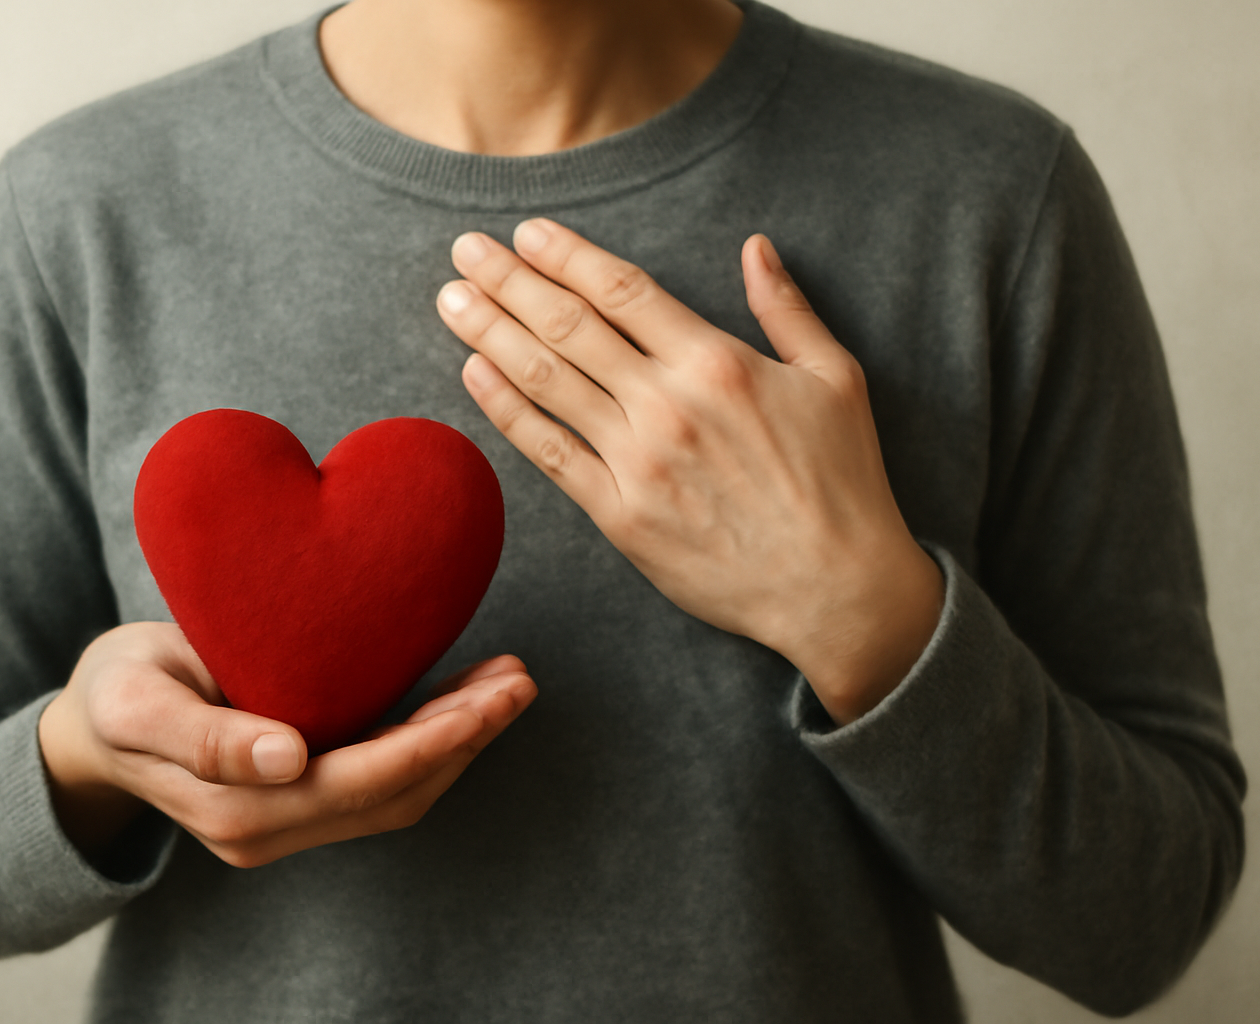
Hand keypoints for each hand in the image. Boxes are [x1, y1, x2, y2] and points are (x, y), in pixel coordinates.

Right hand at [38, 622, 535, 865]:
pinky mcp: (303, 796)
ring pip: (398, 790)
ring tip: (509, 682)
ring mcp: (291, 819)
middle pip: (395, 791)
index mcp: (239, 810)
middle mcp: (273, 828)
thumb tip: (288, 758)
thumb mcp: (137, 704)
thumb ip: (203, 738)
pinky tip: (464, 697)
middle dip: (466, 740)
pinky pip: (381, 778)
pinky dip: (431, 738)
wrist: (93, 726)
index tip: (489, 700)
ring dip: (460, 741)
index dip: (433, 744)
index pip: (361, 784)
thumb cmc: (113, 696)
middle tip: (520, 681)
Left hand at [435, 220, 940, 723]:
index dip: (567, 255)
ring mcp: (638, 462)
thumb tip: (755, 246)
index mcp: (718, 363)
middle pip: (569, 326)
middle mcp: (668, 405)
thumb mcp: (835, 378)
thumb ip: (787, 307)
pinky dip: (507, 409)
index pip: (622, 291)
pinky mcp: (619, 515)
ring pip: (547, 381)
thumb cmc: (842, 482)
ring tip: (451, 298)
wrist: (835, 588)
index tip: (526, 232)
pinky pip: (548, 452)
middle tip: (465, 250)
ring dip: (491, 333)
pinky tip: (474, 374)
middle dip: (509, 281)